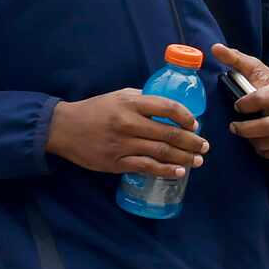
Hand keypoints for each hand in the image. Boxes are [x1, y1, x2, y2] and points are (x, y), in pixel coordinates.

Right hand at [46, 88, 206, 178]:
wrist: (64, 128)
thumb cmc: (95, 110)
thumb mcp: (118, 96)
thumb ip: (143, 99)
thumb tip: (169, 107)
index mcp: (131, 103)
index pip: (168, 108)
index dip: (186, 117)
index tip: (195, 124)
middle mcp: (129, 123)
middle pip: (169, 134)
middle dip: (192, 142)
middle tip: (204, 146)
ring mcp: (123, 144)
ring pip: (161, 152)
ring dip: (184, 158)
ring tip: (198, 161)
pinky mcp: (116, 162)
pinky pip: (147, 167)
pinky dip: (166, 171)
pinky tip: (179, 172)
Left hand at [212, 45, 268, 159]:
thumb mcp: (257, 70)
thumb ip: (236, 59)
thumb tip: (215, 48)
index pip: (260, 100)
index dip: (243, 105)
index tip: (237, 105)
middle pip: (266, 127)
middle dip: (244, 129)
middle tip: (234, 126)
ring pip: (268, 143)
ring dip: (252, 140)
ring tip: (248, 132)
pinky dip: (263, 149)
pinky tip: (260, 140)